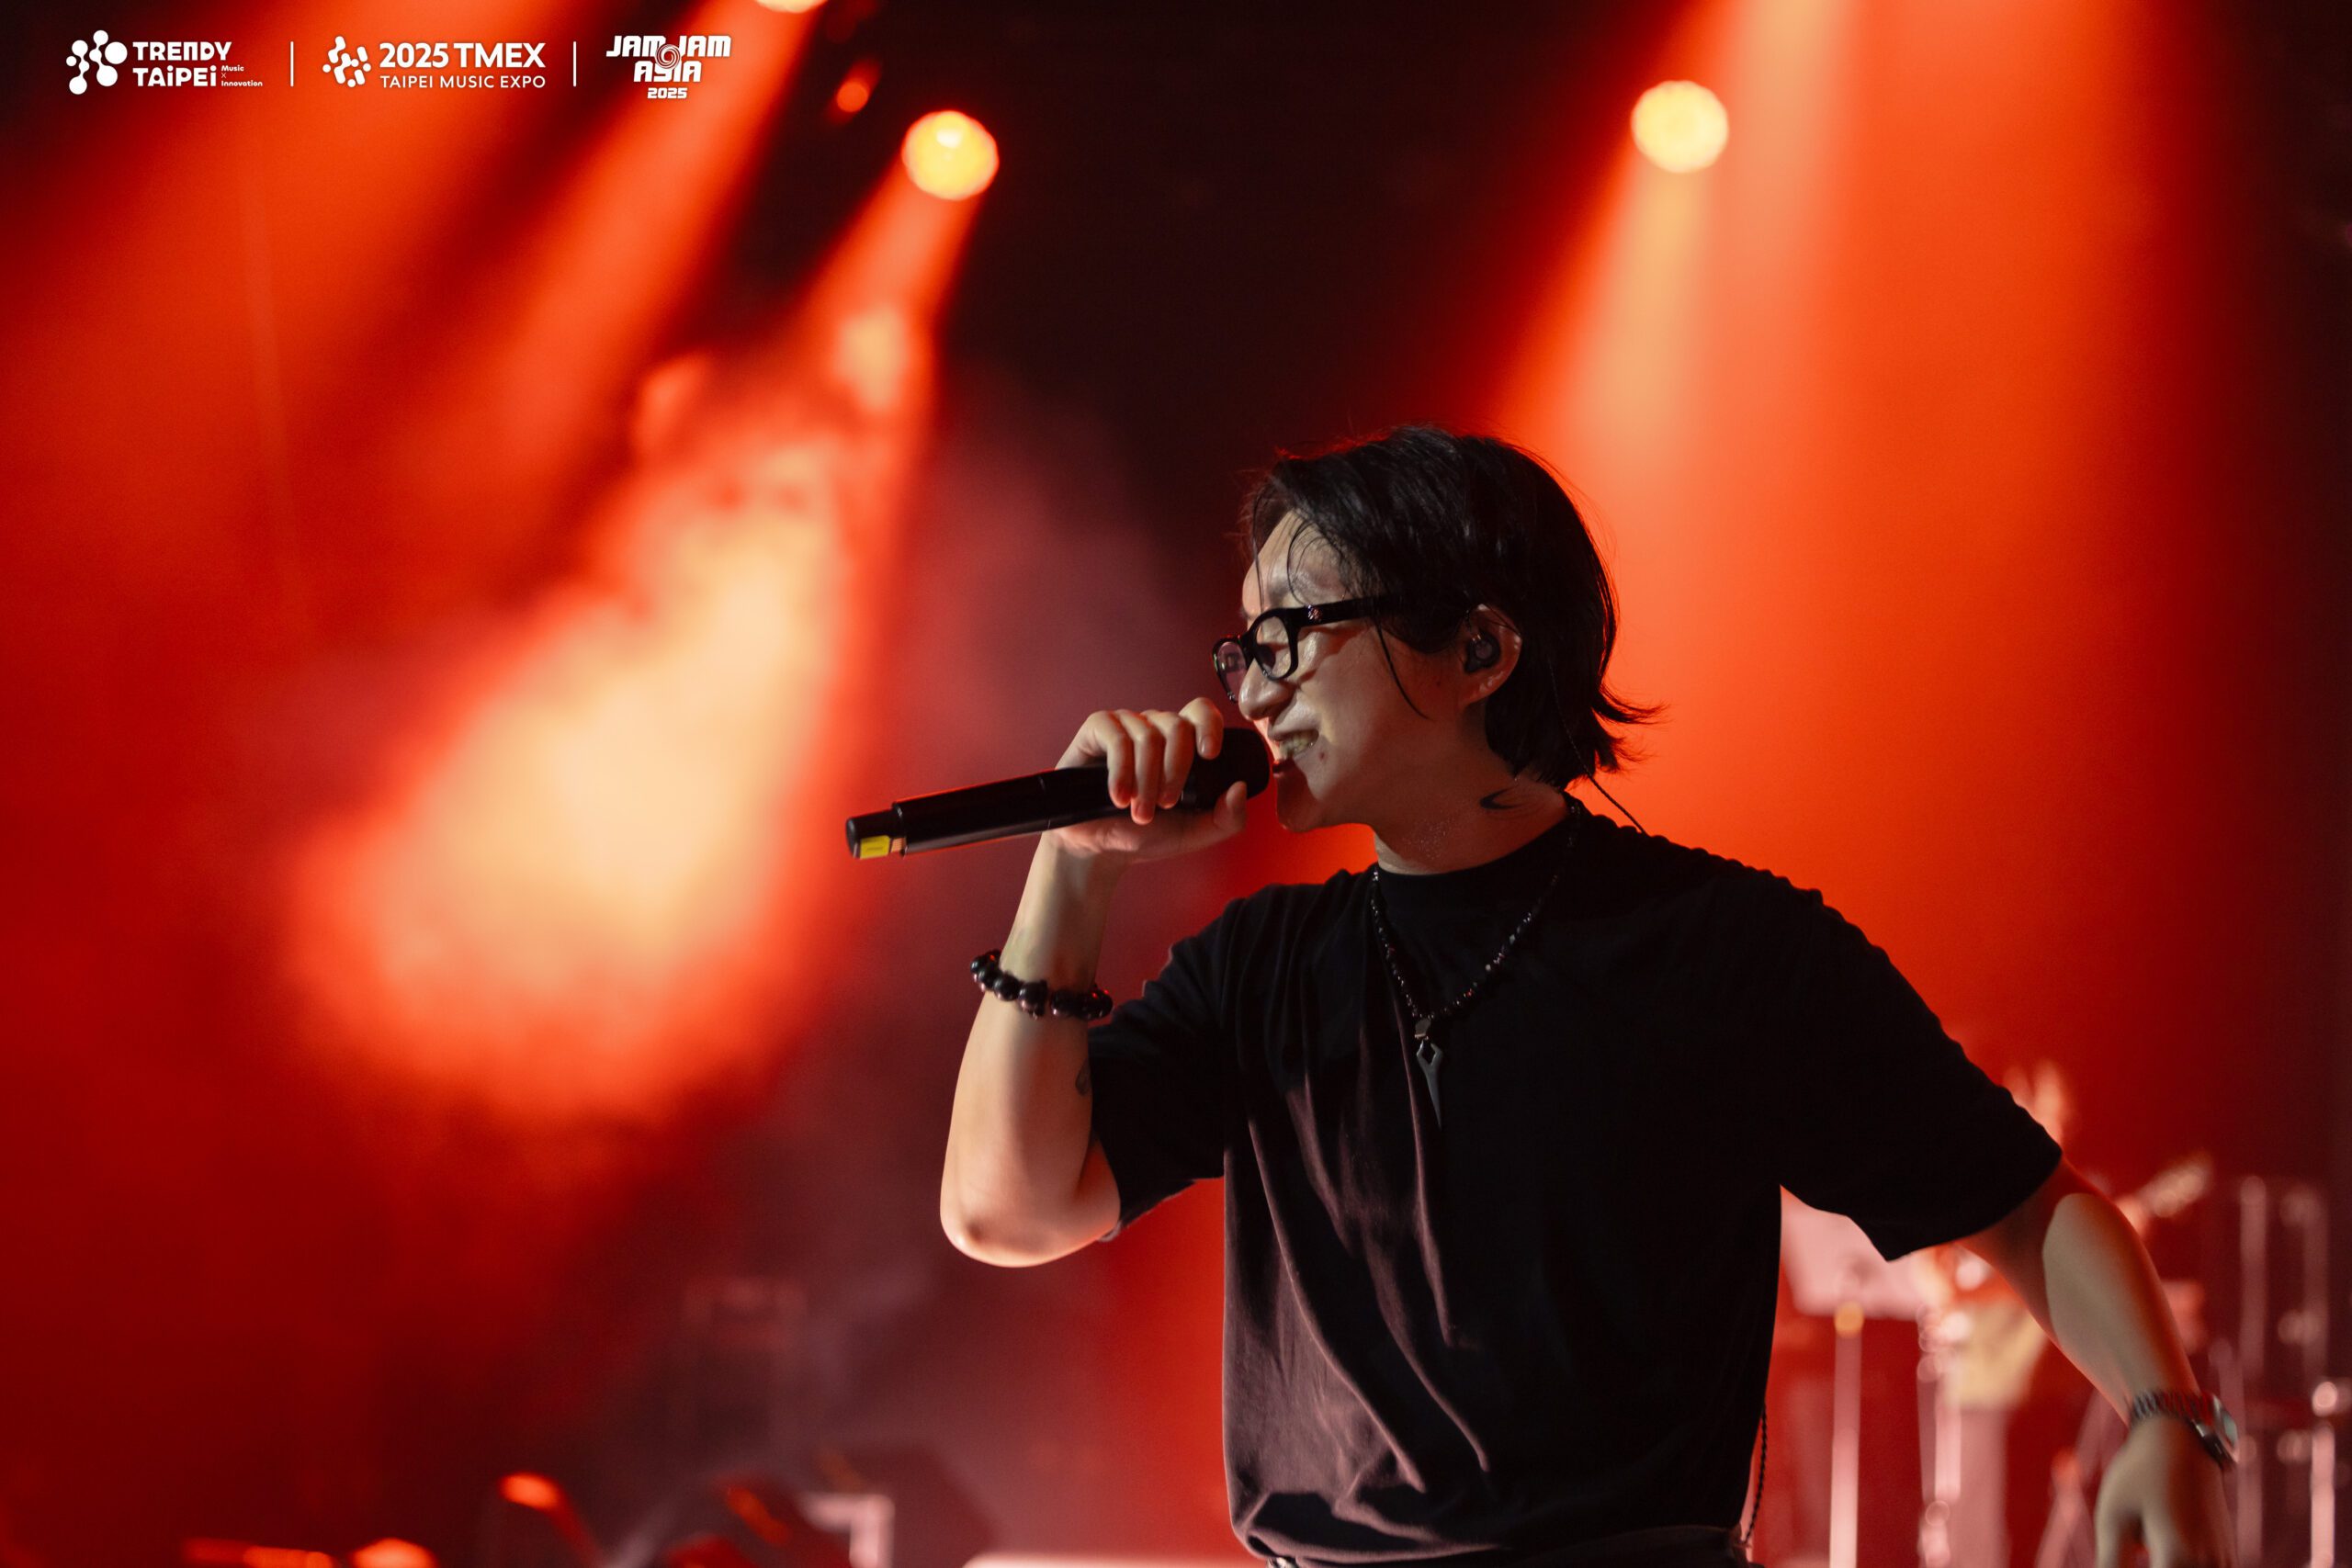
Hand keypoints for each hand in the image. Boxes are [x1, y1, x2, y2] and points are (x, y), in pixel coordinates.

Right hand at [1045, 698, 1248, 865]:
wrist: (1101, 850)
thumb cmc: (1146, 835)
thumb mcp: (1196, 833)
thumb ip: (1228, 819)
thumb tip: (1240, 788)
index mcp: (1181, 743)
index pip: (1201, 711)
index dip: (1209, 725)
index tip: (1210, 755)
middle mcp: (1155, 728)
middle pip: (1177, 726)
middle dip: (1175, 770)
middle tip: (1165, 805)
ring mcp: (1126, 726)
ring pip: (1148, 736)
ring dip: (1146, 780)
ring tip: (1138, 812)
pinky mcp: (1096, 730)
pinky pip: (1116, 737)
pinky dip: (1121, 771)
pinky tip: (1118, 797)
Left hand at [2095, 1415, 2233, 1567]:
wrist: (2180, 1441)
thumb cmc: (2139, 1476)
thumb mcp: (2114, 1519)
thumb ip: (2112, 1565)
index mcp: (2180, 1558)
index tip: (2117, 1565)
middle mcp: (2210, 1565)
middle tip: (2130, 1556)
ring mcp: (2224, 1563)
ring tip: (2143, 1553)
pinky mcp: (2227, 1558)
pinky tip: (2158, 1557)